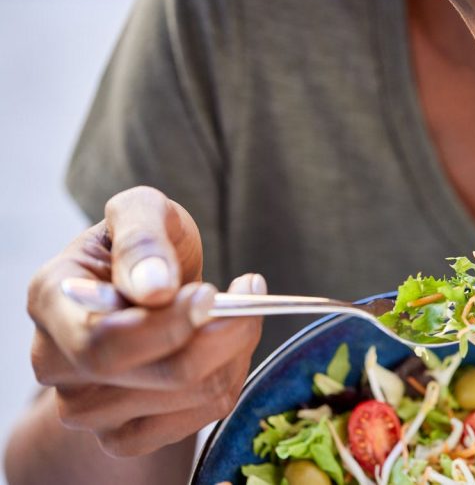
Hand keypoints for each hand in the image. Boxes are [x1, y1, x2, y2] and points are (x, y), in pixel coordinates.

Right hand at [26, 186, 263, 456]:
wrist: (145, 286)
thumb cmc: (144, 243)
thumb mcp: (142, 212)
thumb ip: (142, 239)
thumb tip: (154, 288)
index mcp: (52, 301)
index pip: (104, 342)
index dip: (169, 326)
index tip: (212, 293)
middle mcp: (57, 363)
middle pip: (159, 375)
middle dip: (223, 334)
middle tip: (250, 293)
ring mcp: (89, 408)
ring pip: (192, 395)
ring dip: (236, 348)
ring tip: (238, 309)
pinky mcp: (125, 434)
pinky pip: (200, 418)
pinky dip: (231, 375)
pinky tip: (227, 344)